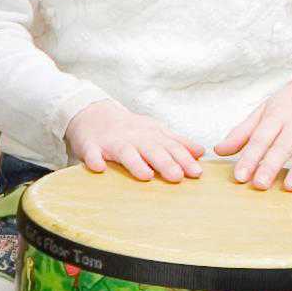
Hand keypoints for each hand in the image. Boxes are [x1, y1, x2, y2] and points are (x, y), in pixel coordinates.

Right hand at [60, 100, 208, 184]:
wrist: (92, 113)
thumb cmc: (128, 128)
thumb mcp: (154, 131)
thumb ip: (177, 142)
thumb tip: (200, 152)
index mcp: (151, 134)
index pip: (171, 146)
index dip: (184, 159)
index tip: (197, 173)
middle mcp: (134, 138)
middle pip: (151, 150)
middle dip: (165, 163)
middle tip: (177, 177)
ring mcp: (112, 142)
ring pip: (125, 152)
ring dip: (135, 163)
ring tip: (146, 176)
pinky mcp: (91, 146)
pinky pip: (92, 154)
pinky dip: (95, 160)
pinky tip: (99, 168)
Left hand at [224, 77, 291, 191]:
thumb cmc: (290, 104)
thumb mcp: (265, 112)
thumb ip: (242, 132)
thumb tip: (218, 150)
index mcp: (276, 115)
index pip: (260, 137)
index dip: (250, 156)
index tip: (239, 176)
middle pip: (283, 144)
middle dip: (271, 165)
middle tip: (260, 185)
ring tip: (291, 187)